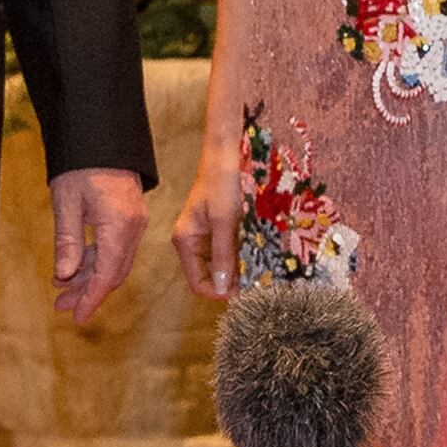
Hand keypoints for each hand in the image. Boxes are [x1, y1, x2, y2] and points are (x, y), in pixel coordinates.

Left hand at [49, 166, 148, 323]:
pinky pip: (117, 247)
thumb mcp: (66, 202)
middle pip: (114, 272)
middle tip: (61, 305)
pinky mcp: (131, 216)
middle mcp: (134, 227)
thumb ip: (67, 242)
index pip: (107, 274)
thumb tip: (64, 276)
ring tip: (62, 288)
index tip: (77, 317)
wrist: (101, 133)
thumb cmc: (80, 164)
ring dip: (91, 276)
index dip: (92, 298)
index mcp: (120, 225)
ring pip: (115, 261)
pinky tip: (76, 265)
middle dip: (88, 291)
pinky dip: (97, 259)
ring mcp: (136, 221)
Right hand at [172, 131, 241, 298]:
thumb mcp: (224, 220)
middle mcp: (192, 242)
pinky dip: (242, 256)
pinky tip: (257, 254)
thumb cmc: (222, 182)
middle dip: (232, 282)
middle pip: (210, 276)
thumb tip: (224, 288)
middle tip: (257, 281)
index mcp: (185, 241)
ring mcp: (205, 236)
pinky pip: (228, 252)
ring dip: (239, 270)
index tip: (244, 292)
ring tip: (260, 269)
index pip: (197, 283)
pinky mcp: (218, 229)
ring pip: (221, 266)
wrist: (226, 154)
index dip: (219, 292)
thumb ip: (223, 254)